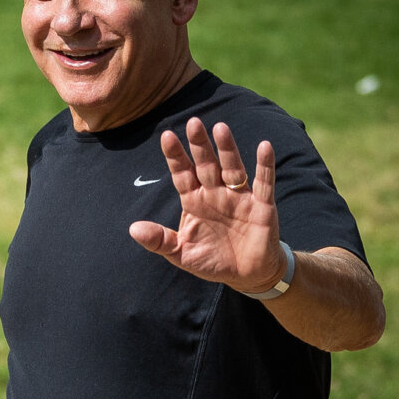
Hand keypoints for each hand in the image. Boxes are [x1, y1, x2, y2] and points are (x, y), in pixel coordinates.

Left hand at [128, 117, 285, 292]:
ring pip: (232, 168)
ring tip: (220, 128)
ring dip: (227, 149)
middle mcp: (215, 193)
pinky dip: (264, 165)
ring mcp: (238, 197)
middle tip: (193, 123)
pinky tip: (264, 146)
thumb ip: (159, 241)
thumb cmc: (212, 261)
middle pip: (206, 164)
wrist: (247, 275)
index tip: (166, 136)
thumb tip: (133, 228)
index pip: (182, 173)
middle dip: (199, 145)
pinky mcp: (261, 205)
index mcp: (194, 201)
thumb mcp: (181, 254)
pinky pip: (263, 182)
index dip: (175, 156)